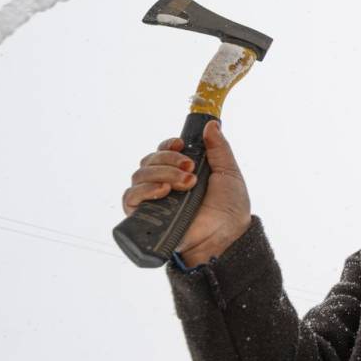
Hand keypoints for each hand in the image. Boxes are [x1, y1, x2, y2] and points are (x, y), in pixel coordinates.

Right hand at [122, 121, 250, 266]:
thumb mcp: (228, 173)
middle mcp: (164, 183)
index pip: (162, 151)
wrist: (227, 235)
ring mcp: (154, 200)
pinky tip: (163, 191)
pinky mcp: (146, 217)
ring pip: (139, 175)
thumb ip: (219, 149)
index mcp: (181, 171)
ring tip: (186, 184)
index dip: (168, 146)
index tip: (181, 145)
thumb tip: (212, 124)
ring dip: (162, 173)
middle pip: (150, 160)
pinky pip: (130, 198)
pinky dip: (143, 190)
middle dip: (169, 160)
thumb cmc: (229, 208)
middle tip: (190, 170)